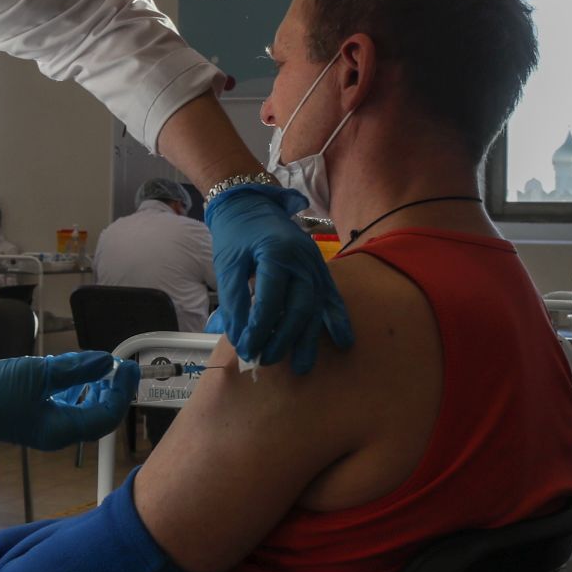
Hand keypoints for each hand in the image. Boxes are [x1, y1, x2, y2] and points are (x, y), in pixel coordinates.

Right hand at [0, 353, 139, 451]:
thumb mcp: (38, 373)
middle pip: (98, 416)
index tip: (128, 367)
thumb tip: (105, 362)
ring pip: (84, 412)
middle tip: (121, 366)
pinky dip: (78, 391)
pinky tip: (77, 374)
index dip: (121, 392)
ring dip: (97, 390)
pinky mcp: (35, 417)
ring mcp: (46, 427)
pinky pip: (67, 407)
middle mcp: (56, 433)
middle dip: (113, 391)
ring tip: (103, 368)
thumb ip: (75, 369)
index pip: (105, 415)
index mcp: (60, 430)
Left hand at [203, 183, 351, 373]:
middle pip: (298, 308)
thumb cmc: (237, 234)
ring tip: (302, 366)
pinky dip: (337, 320)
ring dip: (309, 339)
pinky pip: (332, 297)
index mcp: (276, 253)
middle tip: (267, 360)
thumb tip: (239, 337)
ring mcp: (316, 265)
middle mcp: (302, 260)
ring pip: (316, 308)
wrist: (252, 204)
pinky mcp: (321, 269)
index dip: (257, 329)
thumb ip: (234, 300)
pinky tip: (343, 342)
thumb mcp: (228, 264)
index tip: (246, 350)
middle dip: (283, 339)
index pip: (270, 301)